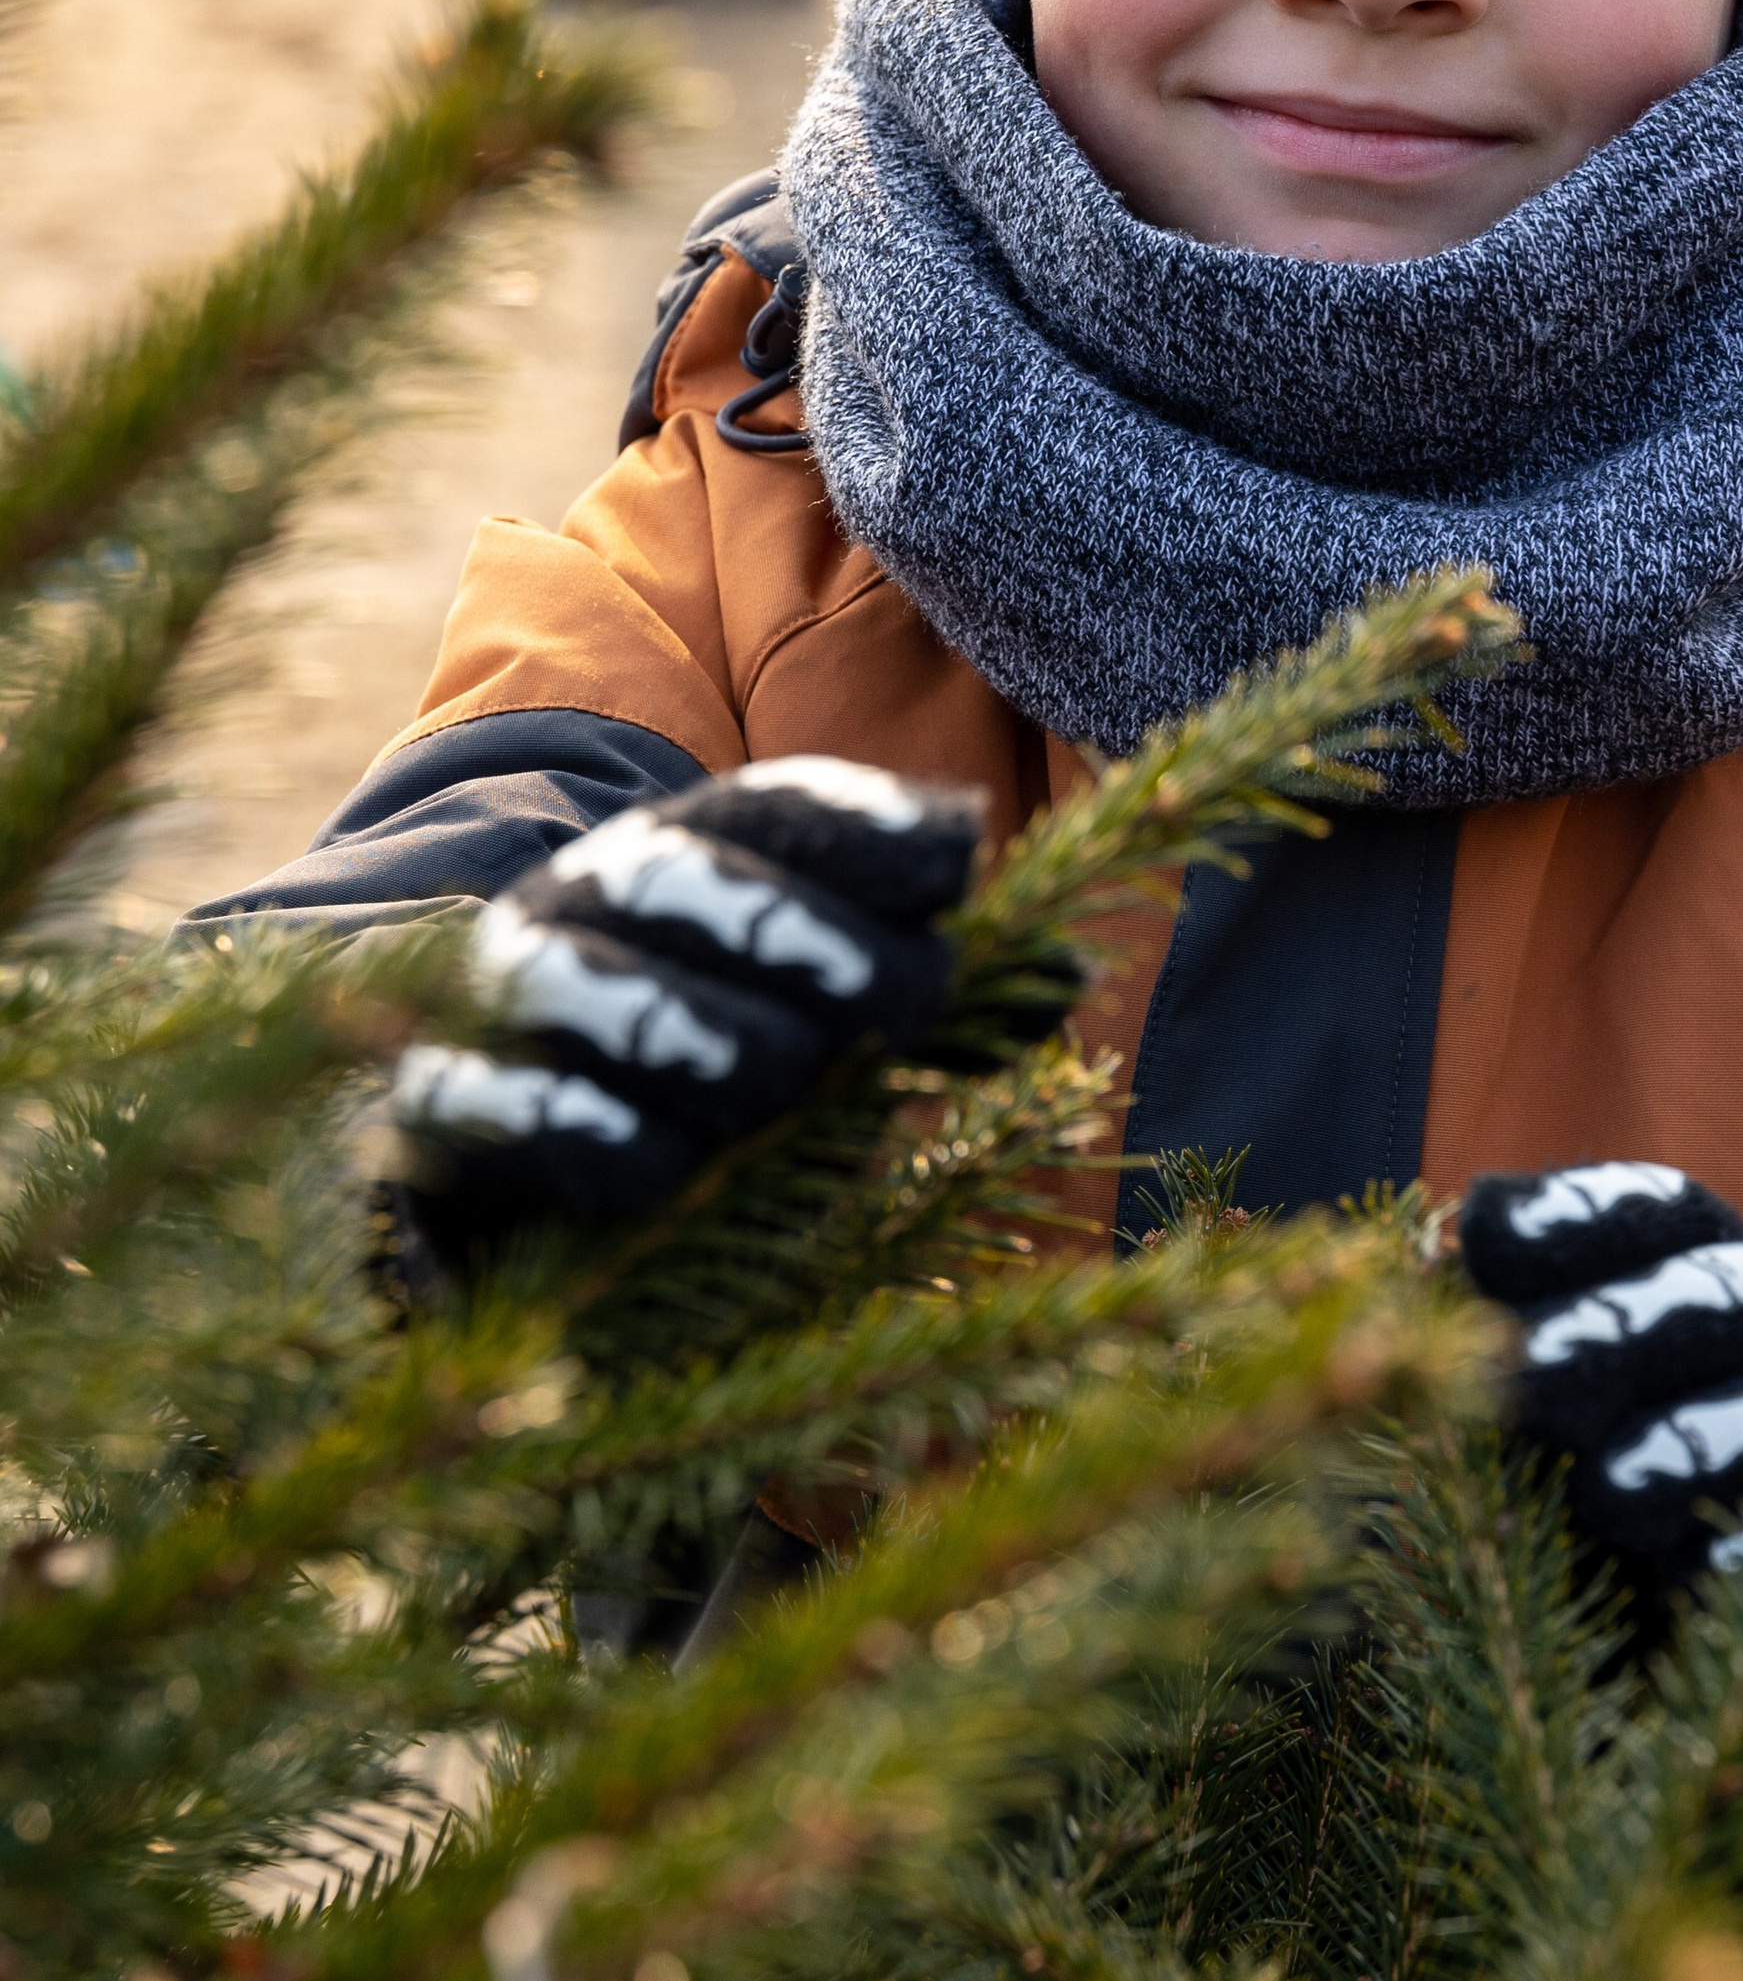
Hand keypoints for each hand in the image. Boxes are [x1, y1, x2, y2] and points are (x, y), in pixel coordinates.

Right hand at [392, 758, 985, 1242]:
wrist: (501, 1168)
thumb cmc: (712, 1083)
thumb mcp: (830, 1034)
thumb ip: (939, 1004)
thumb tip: (1069, 974)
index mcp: (692, 867)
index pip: (773, 811)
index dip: (864, 828)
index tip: (959, 864)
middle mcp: (590, 907)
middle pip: (693, 880)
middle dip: (805, 934)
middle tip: (905, 1001)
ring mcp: (503, 1005)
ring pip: (595, 984)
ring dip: (701, 1032)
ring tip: (782, 1081)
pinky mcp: (435, 1114)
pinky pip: (496, 1101)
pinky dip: (578, 1130)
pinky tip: (657, 1169)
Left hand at [1458, 1162, 1742, 1579]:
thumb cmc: (1627, 1500)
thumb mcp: (1551, 1420)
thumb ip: (1500, 1354)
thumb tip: (1421, 1269)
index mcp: (1707, 1278)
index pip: (1659, 1212)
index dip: (1577, 1213)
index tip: (1484, 1229)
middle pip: (1724, 1290)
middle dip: (1616, 1326)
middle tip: (1528, 1375)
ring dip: (1693, 1439)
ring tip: (1606, 1489)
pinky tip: (1693, 1578)